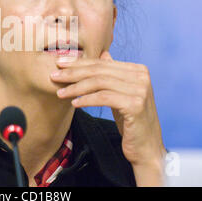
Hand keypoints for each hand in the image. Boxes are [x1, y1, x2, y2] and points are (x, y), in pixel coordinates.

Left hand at [50, 51, 165, 169]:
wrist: (146, 146)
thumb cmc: (131, 120)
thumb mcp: (121, 93)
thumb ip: (114, 74)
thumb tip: (103, 54)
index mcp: (138, 70)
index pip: (101, 63)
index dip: (79, 63)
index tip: (60, 64)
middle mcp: (141, 76)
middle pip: (99, 71)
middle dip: (73, 73)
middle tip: (54, 76)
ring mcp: (140, 90)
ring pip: (99, 83)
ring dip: (76, 88)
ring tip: (60, 93)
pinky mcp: (135, 104)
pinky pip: (104, 98)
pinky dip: (86, 99)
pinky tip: (74, 103)